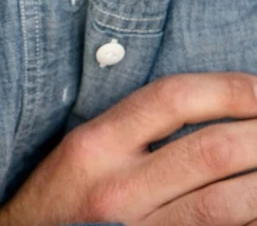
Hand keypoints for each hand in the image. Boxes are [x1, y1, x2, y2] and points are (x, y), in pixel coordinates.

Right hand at [0, 72, 256, 225]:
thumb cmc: (62, 200)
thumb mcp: (84, 151)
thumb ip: (136, 129)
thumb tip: (216, 115)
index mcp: (96, 145)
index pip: (173, 99)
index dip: (228, 89)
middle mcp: (117, 190)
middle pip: (210, 150)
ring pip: (225, 206)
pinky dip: (246, 220)